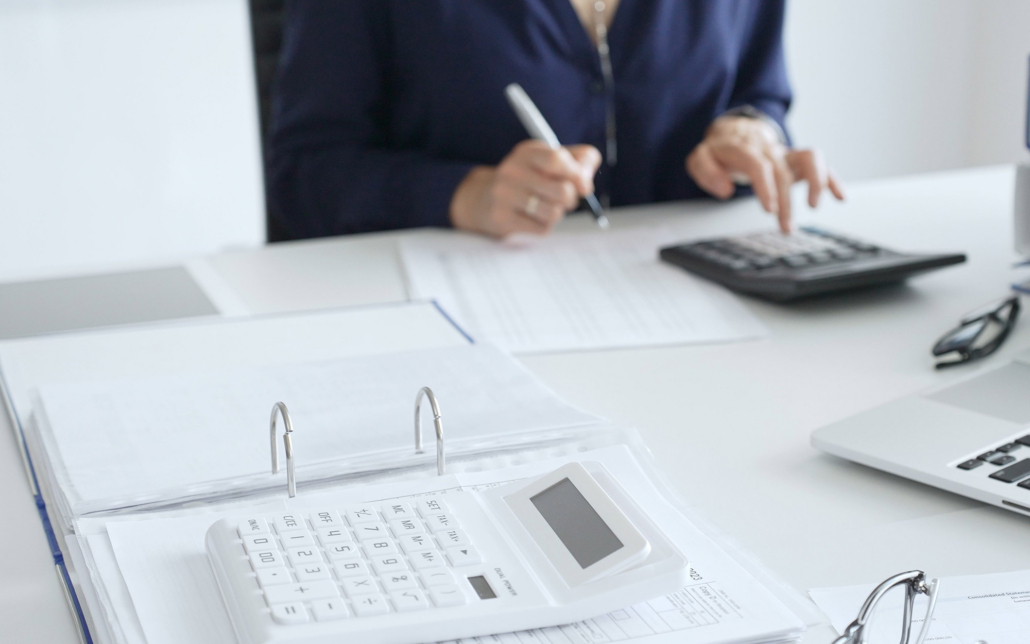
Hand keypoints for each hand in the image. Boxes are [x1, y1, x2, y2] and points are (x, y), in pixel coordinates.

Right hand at [450, 140, 601, 237]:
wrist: (486, 199)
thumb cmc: (530, 179)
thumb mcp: (551, 161)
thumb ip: (580, 161)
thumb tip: (587, 181)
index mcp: (527, 152)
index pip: (557, 160)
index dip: (578, 175)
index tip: (584, 187)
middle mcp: (512, 170)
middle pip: (562, 191)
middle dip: (571, 199)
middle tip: (565, 199)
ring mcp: (503, 194)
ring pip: (554, 213)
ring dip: (557, 214)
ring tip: (547, 208)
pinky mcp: (501, 217)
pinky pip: (541, 229)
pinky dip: (545, 226)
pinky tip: (534, 219)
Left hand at [686, 115, 844, 231]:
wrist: (736, 130)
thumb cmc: (719, 150)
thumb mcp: (700, 157)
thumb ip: (705, 170)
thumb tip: (725, 189)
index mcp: (744, 149)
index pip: (759, 165)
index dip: (766, 187)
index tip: (770, 209)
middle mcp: (769, 149)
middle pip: (783, 172)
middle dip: (787, 201)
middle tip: (786, 227)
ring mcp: (786, 153)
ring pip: (809, 158)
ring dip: (817, 181)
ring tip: (814, 206)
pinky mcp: (796, 160)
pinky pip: (819, 164)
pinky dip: (831, 179)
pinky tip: (840, 197)